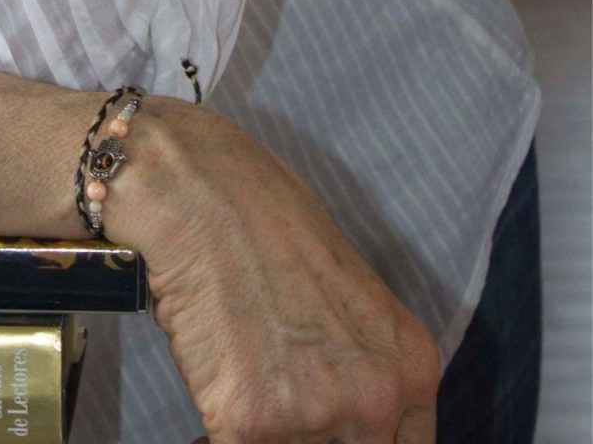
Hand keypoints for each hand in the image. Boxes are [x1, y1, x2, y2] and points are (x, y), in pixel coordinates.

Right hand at [103, 102, 440, 442]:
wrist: (197, 190)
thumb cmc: (260, 218)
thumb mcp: (346, 296)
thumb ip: (358, 362)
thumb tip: (340, 415)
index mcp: (412, 363)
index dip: (361, 442)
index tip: (326, 431)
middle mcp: (378, 397)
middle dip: (309, 439)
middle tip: (281, 410)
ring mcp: (318, 413)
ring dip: (266, 434)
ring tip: (241, 393)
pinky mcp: (253, 423)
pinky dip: (218, 432)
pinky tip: (214, 394)